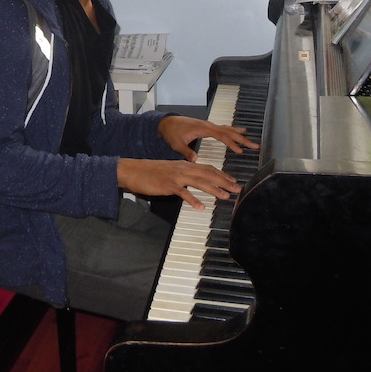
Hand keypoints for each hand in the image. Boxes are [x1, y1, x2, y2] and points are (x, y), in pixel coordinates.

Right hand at [116, 158, 241, 209]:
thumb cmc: (150, 172)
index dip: (221, 174)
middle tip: (237, 188)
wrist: (133, 170)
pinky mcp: (168, 185)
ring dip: (214, 189)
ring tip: (225, 196)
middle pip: (208, 173)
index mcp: (184, 165)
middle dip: (224, 181)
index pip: (207, 168)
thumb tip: (193, 182)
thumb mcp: (170, 171)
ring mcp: (176, 177)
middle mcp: (183, 168)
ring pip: (199, 182)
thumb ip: (182, 175)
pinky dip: (193, 200)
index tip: (233, 180)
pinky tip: (201, 207)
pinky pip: (183, 193)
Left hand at [157, 115, 258, 161]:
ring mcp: (208, 125)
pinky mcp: (207, 127)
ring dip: (239, 135)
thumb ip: (186, 152)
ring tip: (251, 141)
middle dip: (242, 139)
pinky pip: (223, 128)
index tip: (240, 151)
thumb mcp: (176, 144)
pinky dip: (232, 131)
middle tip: (255, 145)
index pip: (221, 135)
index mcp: (203, 129)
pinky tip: (239, 132)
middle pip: (229, 131)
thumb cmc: (171, 133)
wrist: (166, 123)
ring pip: (227, 129)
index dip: (231, 143)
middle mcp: (208, 125)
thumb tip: (195, 160)